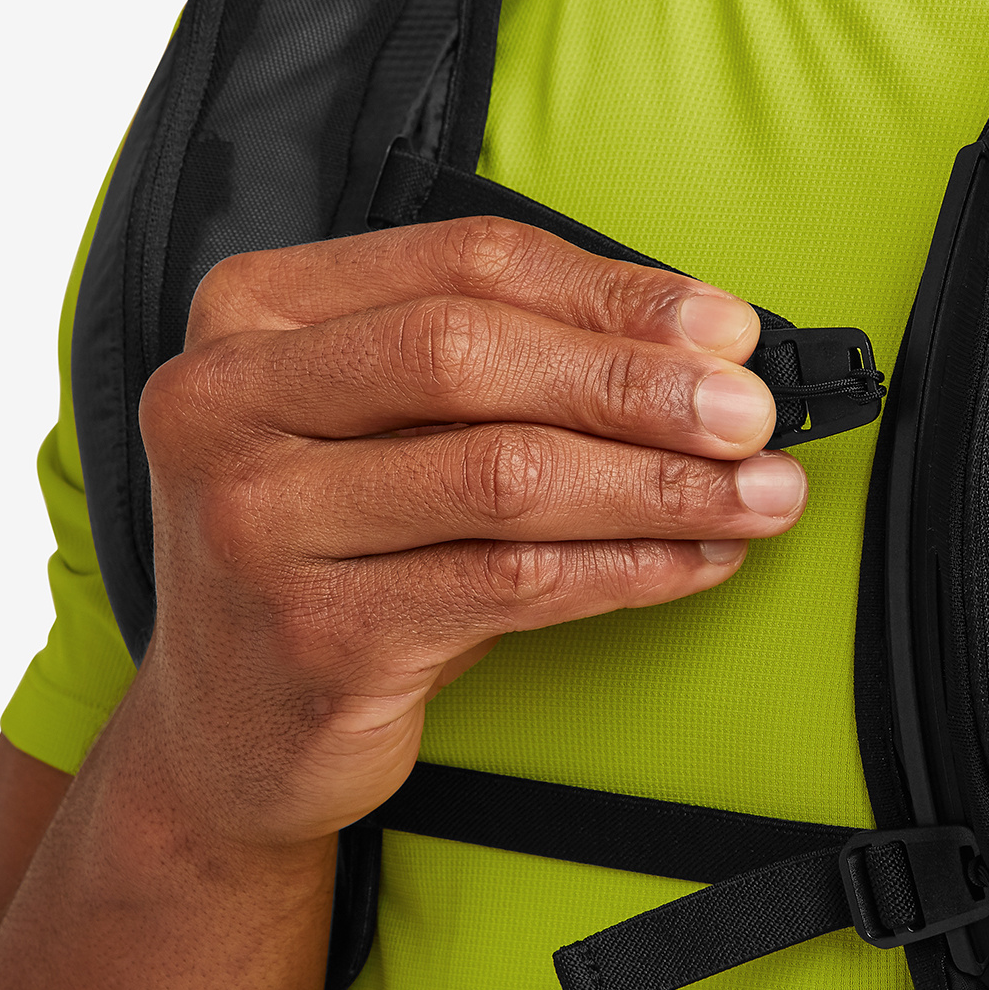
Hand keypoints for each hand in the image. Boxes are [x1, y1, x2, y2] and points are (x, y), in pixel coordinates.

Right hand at [125, 214, 806, 852]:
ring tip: (759, 494)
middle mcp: (229, 402)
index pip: (467, 264)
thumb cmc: (342, 550)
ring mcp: (260, 522)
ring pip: (504, 477)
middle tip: (753, 415)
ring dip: (658, 484)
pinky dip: (628, 568)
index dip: (615, 294)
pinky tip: (698, 560)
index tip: (728, 331)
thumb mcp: (389, 428)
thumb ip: (510, 368)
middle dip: (639, 385)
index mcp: (255, 312)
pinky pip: (513, 583)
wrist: (232, 726)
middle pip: (472, 358)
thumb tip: (706, 352)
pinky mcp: (317, 634)